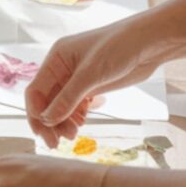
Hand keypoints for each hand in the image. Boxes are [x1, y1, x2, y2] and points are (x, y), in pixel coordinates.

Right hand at [25, 22, 160, 146]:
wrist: (150, 42)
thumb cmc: (120, 47)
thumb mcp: (91, 74)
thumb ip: (68, 98)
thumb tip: (46, 120)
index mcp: (56, 59)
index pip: (35, 91)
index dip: (36, 113)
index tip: (44, 132)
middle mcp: (62, 69)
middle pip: (46, 103)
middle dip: (50, 123)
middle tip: (55, 143)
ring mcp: (75, 79)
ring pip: (60, 108)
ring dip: (63, 123)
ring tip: (74, 136)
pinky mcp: (90, 87)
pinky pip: (74, 108)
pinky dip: (75, 118)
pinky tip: (81, 125)